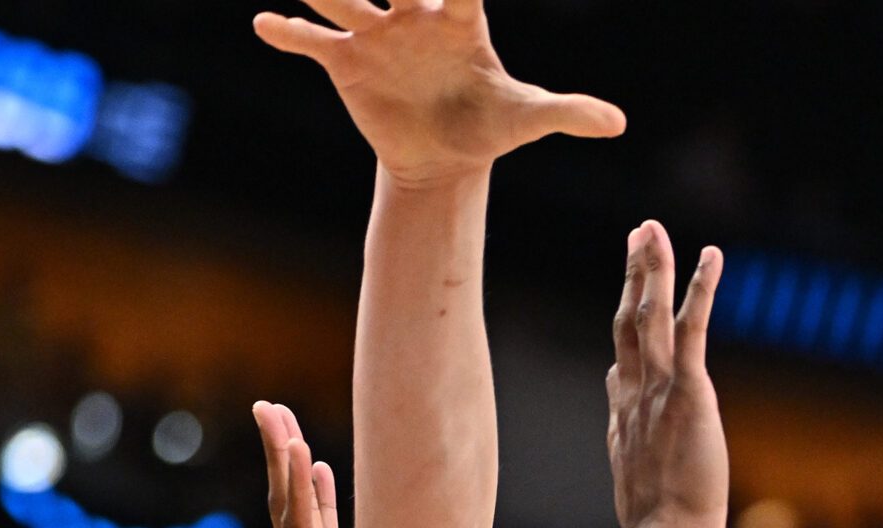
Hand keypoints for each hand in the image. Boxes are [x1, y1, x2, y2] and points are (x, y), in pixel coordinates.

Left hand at [253, 402, 386, 527]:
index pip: (297, 524)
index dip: (292, 477)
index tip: (286, 431)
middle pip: (286, 508)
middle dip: (279, 457)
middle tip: (269, 408)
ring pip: (300, 519)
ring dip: (294, 474)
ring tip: (292, 431)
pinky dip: (320, 505)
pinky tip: (325, 482)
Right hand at [254, 0, 623, 187]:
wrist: (446, 157)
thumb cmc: (489, 125)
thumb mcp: (528, 118)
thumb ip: (569, 112)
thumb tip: (617, 123)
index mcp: (460, 18)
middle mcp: (414, 15)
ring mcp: (378, 34)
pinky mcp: (348, 62)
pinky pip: (314, 42)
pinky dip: (289, 33)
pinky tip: (264, 23)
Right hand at [609, 222, 728, 527]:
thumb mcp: (639, 492)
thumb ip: (632, 461)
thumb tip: (622, 443)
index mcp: (623, 424)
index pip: (620, 369)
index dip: (624, 337)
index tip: (627, 306)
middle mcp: (633, 398)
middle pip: (627, 326)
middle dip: (631, 278)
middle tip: (637, 236)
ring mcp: (657, 391)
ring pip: (648, 317)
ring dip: (651, 268)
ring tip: (653, 228)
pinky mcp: (688, 391)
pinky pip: (692, 328)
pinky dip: (700, 288)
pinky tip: (711, 255)